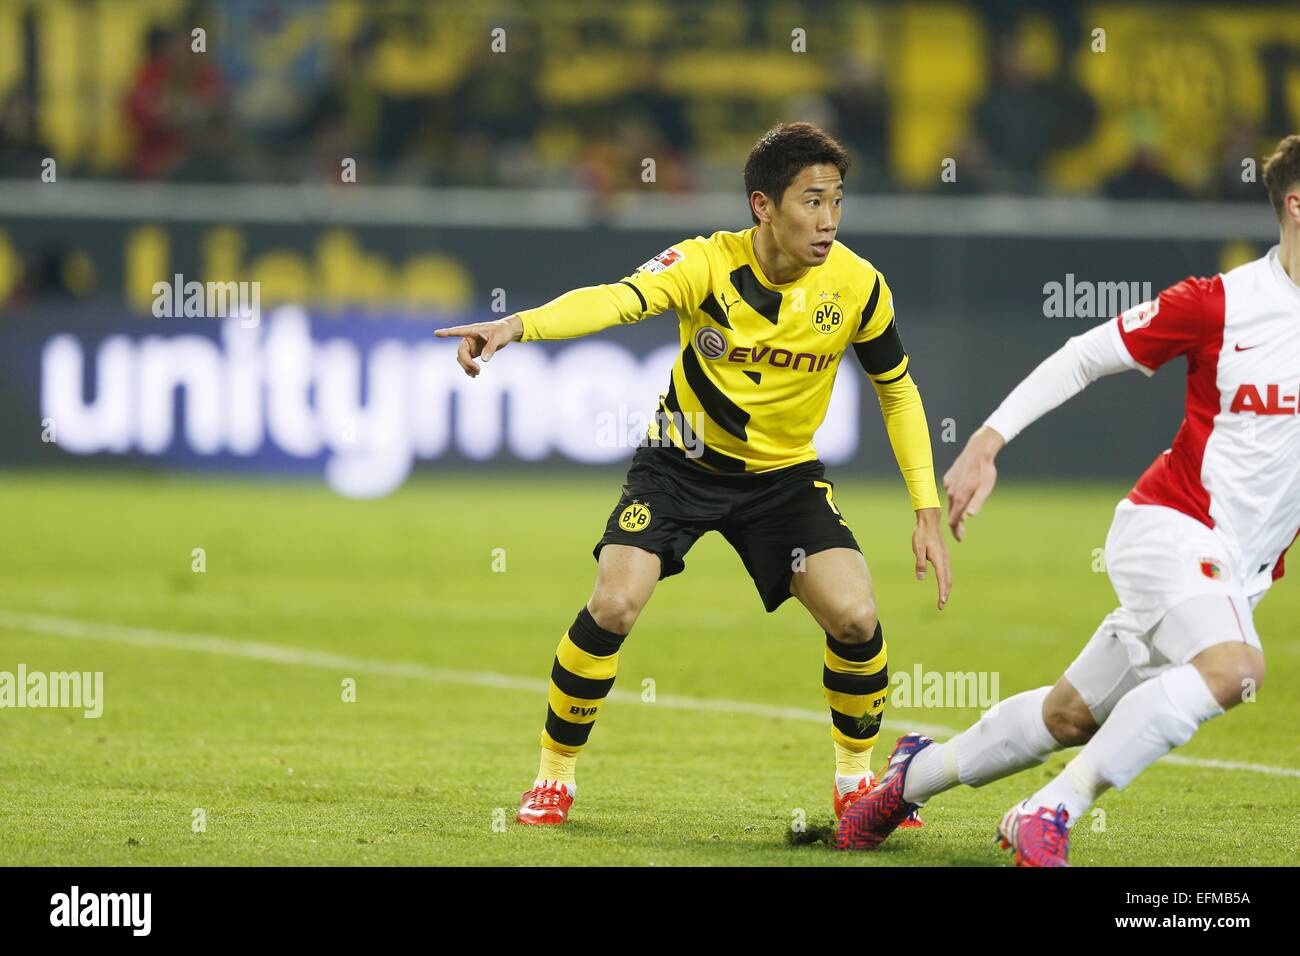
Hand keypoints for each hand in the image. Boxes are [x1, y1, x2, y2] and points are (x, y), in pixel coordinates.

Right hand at [433, 315, 523, 377]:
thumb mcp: (498, 338)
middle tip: (478, 371)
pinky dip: (469, 369)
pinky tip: (474, 375)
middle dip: (466, 363)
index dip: (447, 333)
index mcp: (472, 331)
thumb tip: (483, 360)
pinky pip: (467, 362)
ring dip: (467, 367)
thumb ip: (490, 348)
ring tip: (477, 374)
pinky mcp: (473, 352)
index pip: (457, 332)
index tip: (436, 333)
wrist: (506, 333)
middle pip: (461, 352)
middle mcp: (468, 338)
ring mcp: (470, 346)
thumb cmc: (501, 331)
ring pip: (462, 359)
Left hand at [912, 507, 950, 609]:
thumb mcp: (917, 549)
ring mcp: (946, 558)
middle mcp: (945, 560)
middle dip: (945, 594)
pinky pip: (947, 571)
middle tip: (941, 606)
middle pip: (948, 580)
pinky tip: (943, 584)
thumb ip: (919, 564)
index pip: (942, 579)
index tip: (941, 602)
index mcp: (939, 559)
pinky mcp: (944, 556)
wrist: (929, 522)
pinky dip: (946, 581)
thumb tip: (921, 578)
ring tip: (942, 599)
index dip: (942, 592)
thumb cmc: (921, 535)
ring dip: (947, 588)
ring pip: (949, 576)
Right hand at [942, 425, 1003, 541]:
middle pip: (951, 512)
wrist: (978, 451)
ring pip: (951, 502)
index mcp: (959, 497)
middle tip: (961, 532)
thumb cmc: (985, 471)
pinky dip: (955, 496)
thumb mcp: (985, 489)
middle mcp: (951, 492)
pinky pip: (951, 491)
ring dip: (956, 509)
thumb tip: (968, 517)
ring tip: (962, 515)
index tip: (960, 539)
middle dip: (955, 523)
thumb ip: (976, 503)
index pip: (953, 520)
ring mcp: (948, 485)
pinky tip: (962, 494)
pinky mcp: (948, 478)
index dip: (956, 531)